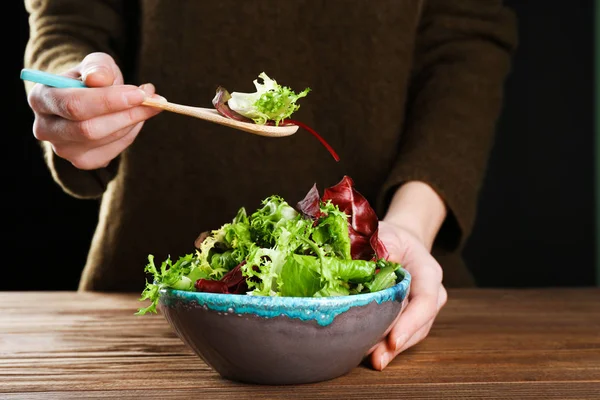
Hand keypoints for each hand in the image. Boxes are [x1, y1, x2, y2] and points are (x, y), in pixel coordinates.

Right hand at [27, 52, 163, 169]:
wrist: (86, 97)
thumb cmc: (90, 78)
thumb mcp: (95, 64)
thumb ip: (97, 67)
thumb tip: (98, 79)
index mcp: (41, 98)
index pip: (75, 105)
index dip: (109, 101)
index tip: (140, 93)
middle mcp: (45, 128)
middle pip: (89, 129)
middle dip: (127, 114)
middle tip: (153, 100)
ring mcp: (62, 149)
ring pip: (104, 141)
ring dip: (133, 122)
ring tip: (147, 104)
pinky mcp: (82, 161)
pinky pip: (113, 152)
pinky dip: (129, 134)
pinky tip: (133, 119)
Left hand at [367, 220, 446, 369]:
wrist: (400, 242)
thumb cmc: (392, 237)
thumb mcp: (386, 233)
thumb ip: (381, 245)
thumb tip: (366, 262)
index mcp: (428, 272)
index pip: (425, 301)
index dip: (410, 323)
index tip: (393, 340)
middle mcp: (431, 294)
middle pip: (418, 324)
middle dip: (397, 343)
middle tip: (375, 359)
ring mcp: (421, 309)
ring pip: (410, 334)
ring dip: (390, 349)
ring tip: (370, 359)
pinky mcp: (408, 317)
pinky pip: (400, 333)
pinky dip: (385, 344)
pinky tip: (368, 352)